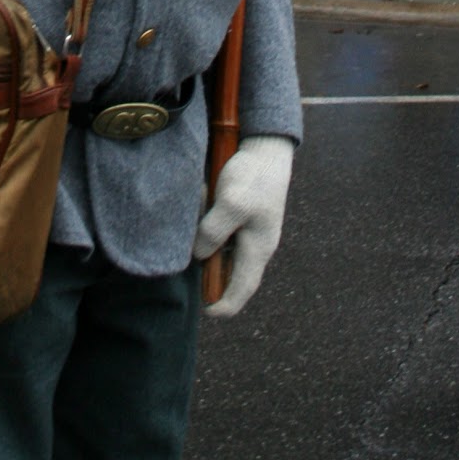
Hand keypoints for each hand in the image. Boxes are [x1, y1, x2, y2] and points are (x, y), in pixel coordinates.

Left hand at [193, 135, 294, 317]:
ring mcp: (250, 230)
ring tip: (197, 232)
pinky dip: (209, 230)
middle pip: (232, 274)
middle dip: (212, 277)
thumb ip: (214, 231)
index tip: (208, 312)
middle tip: (193, 272)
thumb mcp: (232, 203)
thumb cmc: (253, 175)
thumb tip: (199, 255)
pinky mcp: (241, 216)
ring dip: (208, 249)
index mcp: (258, 248)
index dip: (226, 304)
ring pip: (224, 253)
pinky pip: (222, 233)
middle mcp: (256, 244)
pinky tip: (202, 209)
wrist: (266, 147)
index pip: (243, 288)